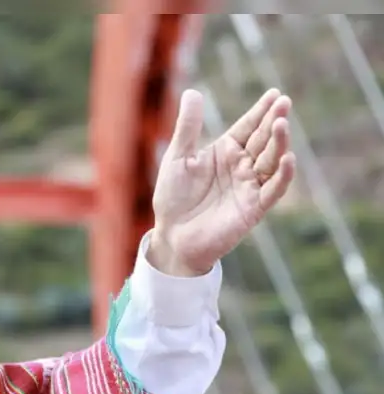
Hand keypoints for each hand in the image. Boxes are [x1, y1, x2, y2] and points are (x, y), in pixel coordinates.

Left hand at [149, 88, 296, 275]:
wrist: (172, 235)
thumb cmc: (173, 198)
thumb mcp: (178, 158)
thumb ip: (188, 127)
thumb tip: (193, 92)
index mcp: (225, 152)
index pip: (248, 127)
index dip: (261, 111)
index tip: (274, 94)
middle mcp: (242, 166)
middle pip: (262, 140)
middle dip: (274, 122)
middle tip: (284, 103)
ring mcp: (249, 186)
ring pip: (271, 161)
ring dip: (279, 143)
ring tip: (281, 124)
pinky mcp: (253, 208)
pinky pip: (273, 190)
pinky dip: (281, 176)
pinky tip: (287, 159)